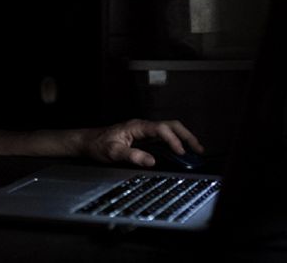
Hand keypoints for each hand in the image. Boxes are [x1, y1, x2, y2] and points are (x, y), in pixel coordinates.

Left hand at [81, 119, 203, 166]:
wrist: (88, 142)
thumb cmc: (98, 144)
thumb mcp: (113, 152)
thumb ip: (132, 156)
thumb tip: (151, 161)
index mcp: (137, 126)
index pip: (161, 129)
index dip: (173, 140)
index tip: (180, 152)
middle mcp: (143, 126)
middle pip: (170, 125)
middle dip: (186, 135)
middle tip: (198, 149)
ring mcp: (144, 131)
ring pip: (169, 129)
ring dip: (183, 138)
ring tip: (195, 150)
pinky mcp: (143, 137)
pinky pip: (164, 136)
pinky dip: (175, 142)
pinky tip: (180, 150)